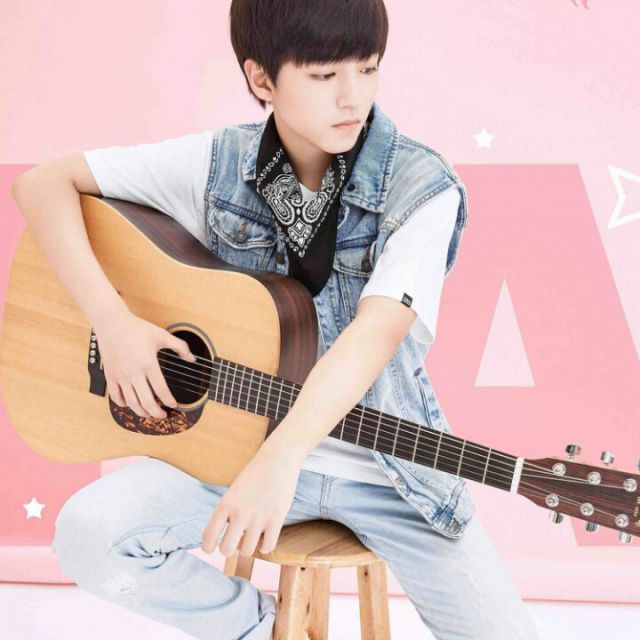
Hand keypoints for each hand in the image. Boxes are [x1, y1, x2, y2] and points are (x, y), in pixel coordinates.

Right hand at [93, 309, 196, 418]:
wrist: (112, 323)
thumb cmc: (137, 328)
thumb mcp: (162, 335)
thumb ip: (180, 347)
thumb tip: (192, 358)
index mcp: (148, 363)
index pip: (161, 390)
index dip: (169, 401)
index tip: (173, 404)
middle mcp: (133, 372)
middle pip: (146, 402)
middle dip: (157, 413)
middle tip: (163, 415)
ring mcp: (120, 376)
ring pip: (131, 403)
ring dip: (142, 412)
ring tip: (149, 413)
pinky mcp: (110, 376)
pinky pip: (116, 397)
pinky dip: (124, 405)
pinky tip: (132, 404)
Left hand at [201, 440, 302, 556]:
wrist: (277, 459)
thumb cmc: (255, 475)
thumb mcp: (234, 491)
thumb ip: (228, 513)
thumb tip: (228, 540)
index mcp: (225, 504)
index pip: (208, 537)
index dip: (207, 547)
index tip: (211, 548)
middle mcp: (239, 513)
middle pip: (226, 550)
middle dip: (229, 549)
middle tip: (235, 542)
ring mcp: (258, 517)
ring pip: (247, 551)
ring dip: (248, 547)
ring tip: (251, 537)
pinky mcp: (277, 519)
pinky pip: (267, 546)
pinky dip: (265, 546)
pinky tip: (266, 538)